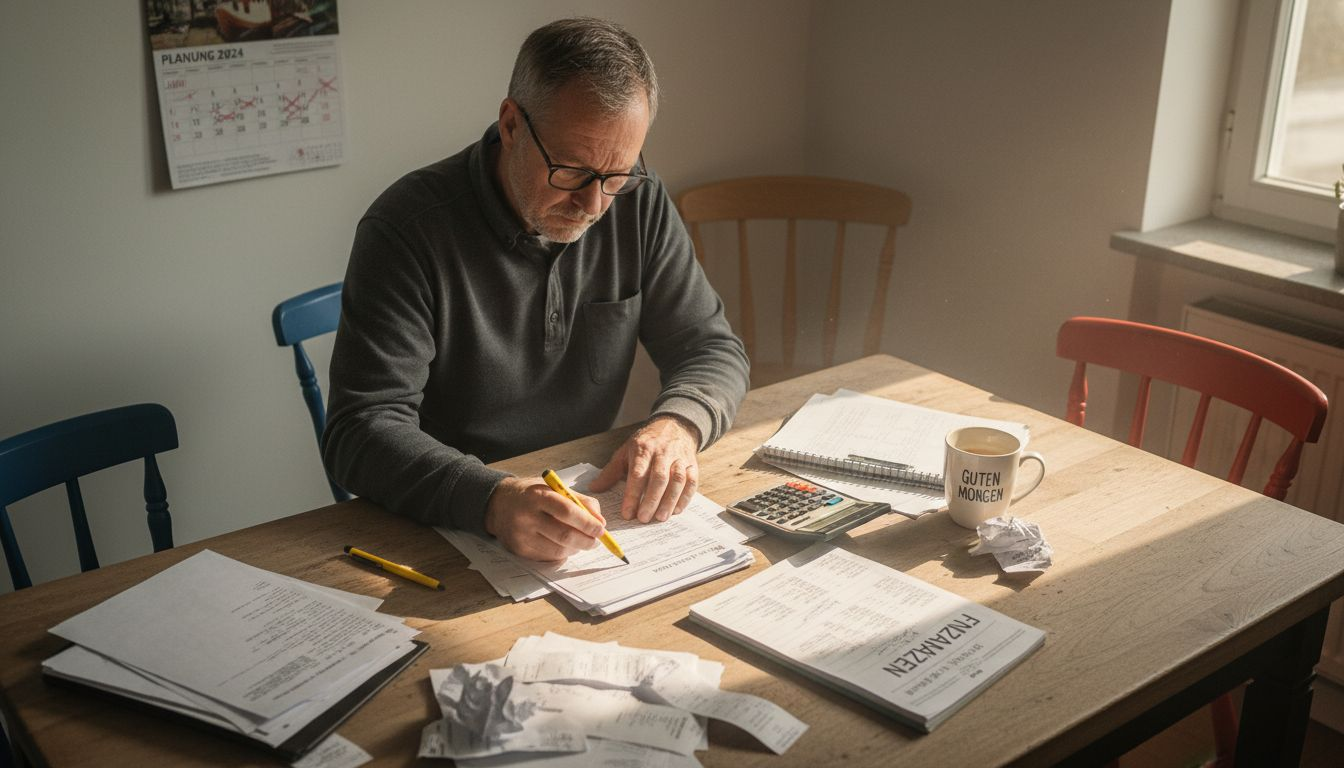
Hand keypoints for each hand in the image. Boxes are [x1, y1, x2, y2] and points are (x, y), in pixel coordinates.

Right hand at [483, 476, 604, 561]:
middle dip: (586, 541)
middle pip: (564, 535)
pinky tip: (565, 546)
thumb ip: (580, 501)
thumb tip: (600, 522)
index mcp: (538, 495)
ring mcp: (521, 535)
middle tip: (596, 541)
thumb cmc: (532, 494)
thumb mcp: (554, 488)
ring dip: (576, 548)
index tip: (601, 529)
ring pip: (558, 550)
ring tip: (581, 542)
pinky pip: (548, 557)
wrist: (498, 504)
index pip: (567, 511)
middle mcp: (527, 516)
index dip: (587, 523)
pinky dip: (562, 553)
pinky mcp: (519, 550)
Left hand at [590, 415, 699, 522]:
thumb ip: (611, 472)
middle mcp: (662, 453)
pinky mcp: (692, 464)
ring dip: (670, 500)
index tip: (627, 513)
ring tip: (661, 517)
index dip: (632, 495)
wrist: (674, 426)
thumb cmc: (646, 443)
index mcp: (642, 449)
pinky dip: (685, 497)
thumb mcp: (625, 451)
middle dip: (651, 500)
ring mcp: (679, 458)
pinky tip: (676, 510)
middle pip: (659, 478)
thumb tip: (594, 488)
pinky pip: (692, 481)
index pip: (637, 474)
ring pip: (677, 480)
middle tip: (644, 518)